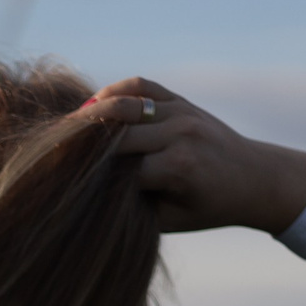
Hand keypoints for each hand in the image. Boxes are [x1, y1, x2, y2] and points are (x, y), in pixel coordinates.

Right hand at [79, 78, 305, 235]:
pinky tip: (94, 105)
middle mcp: (179, 134)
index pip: (118, 168)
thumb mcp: (169, 219)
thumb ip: (133, 204)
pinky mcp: (181, 100)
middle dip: (83, 145)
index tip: (63, 186)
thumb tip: (89, 193)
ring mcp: (181, 112)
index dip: (89, 177)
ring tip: (66, 128)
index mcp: (178, 168)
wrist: (254, 178)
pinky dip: (114, 91)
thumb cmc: (208, 207)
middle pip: (115, 135)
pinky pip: (140, 85)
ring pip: (124, 105)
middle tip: (51, 155)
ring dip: (91, 115)